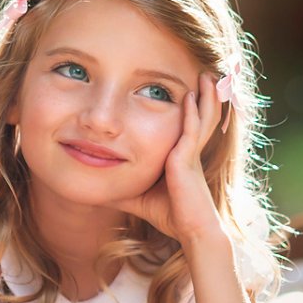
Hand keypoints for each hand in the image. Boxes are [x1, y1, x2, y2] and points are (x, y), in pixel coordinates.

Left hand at [115, 77, 224, 243]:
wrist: (190, 231)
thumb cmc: (168, 214)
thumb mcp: (137, 194)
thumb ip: (121, 185)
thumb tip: (95, 186)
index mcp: (182, 155)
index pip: (188, 124)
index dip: (192, 106)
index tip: (186, 87)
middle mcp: (190, 150)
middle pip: (201, 114)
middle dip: (204, 94)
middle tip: (205, 71)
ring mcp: (191, 153)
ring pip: (203, 117)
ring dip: (204, 95)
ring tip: (206, 75)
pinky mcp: (189, 159)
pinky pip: (192, 129)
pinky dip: (192, 112)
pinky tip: (188, 96)